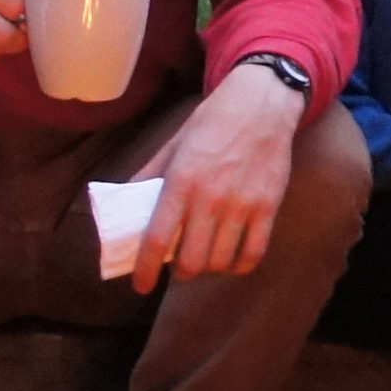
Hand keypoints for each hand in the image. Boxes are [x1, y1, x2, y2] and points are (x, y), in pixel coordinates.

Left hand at [138, 67, 305, 288]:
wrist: (261, 104)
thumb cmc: (212, 122)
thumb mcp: (173, 144)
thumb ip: (148, 175)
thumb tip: (123, 200)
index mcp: (180, 181)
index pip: (157, 238)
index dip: (145, 269)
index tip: (141, 286)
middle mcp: (210, 198)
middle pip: (191, 260)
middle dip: (180, 273)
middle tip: (177, 267)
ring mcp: (242, 205)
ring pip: (220, 262)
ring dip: (208, 270)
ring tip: (204, 261)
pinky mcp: (268, 208)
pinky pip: (253, 253)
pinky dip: (238, 266)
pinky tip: (231, 262)